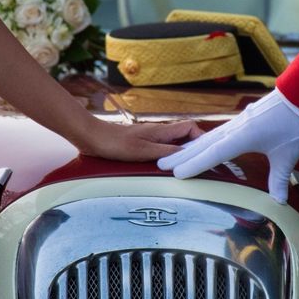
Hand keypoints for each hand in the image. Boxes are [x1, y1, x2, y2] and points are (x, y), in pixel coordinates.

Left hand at [80, 120, 203, 161]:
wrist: (92, 137)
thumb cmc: (114, 143)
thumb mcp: (142, 151)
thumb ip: (165, 153)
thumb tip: (187, 157)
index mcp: (162, 131)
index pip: (190, 128)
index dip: (201, 138)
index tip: (205, 153)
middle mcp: (159, 133)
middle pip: (185, 138)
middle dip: (194, 150)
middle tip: (200, 165)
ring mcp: (151, 139)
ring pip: (173, 145)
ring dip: (181, 156)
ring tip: (186, 170)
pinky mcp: (142, 146)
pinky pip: (161, 151)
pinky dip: (167, 160)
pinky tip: (164, 170)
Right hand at [157, 90, 298, 202]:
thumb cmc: (297, 125)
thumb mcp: (288, 156)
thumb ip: (280, 180)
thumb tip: (278, 202)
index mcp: (243, 137)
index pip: (212, 154)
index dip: (193, 165)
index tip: (175, 173)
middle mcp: (235, 128)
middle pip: (202, 145)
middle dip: (181, 156)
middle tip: (161, 165)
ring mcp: (237, 122)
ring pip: (207, 138)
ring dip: (189, 148)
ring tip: (174, 157)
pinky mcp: (242, 119)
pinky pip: (217, 133)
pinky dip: (204, 141)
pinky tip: (200, 145)